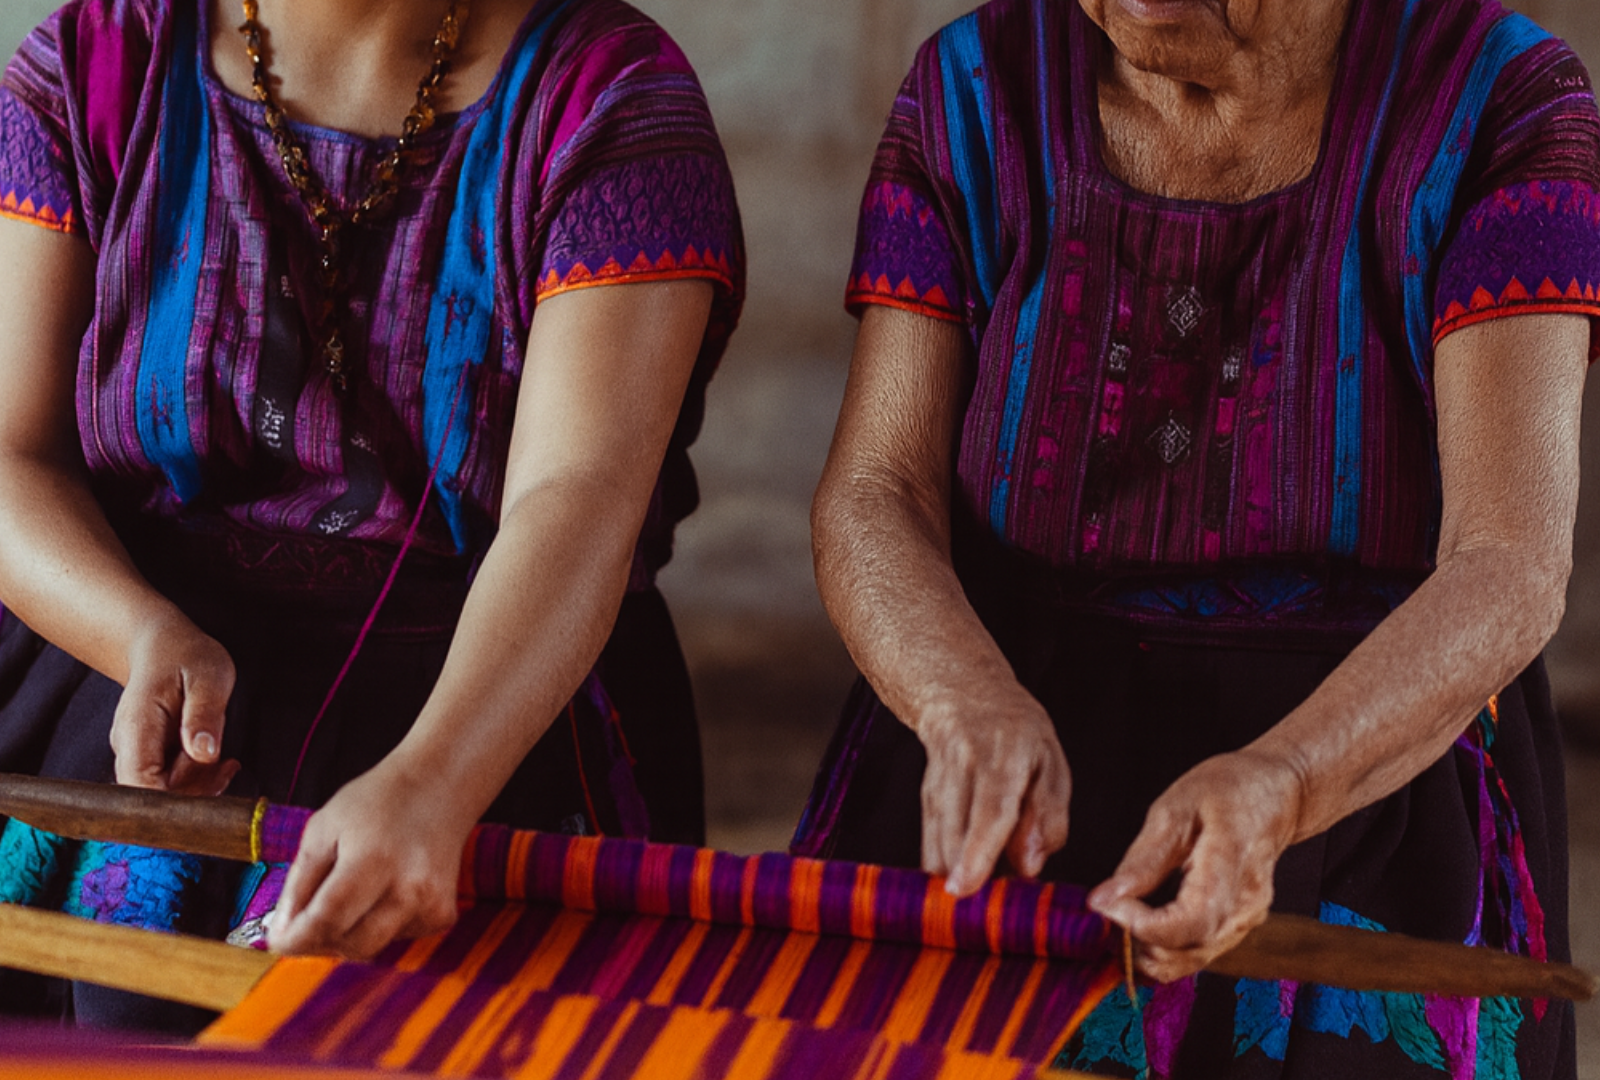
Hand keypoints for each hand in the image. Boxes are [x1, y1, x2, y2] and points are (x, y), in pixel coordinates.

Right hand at [110, 613, 238, 795]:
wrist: (162, 646)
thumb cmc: (185, 656)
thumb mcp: (207, 677)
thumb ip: (204, 715)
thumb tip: (204, 755)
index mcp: (136, 728)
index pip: (139, 786)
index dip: (170, 803)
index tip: (209, 792)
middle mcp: (129, 748)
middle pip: (153, 797)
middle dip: (195, 792)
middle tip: (227, 766)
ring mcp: (137, 755)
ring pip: (165, 793)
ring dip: (200, 786)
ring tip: (227, 762)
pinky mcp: (151, 759)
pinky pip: (172, 783)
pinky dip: (198, 780)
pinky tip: (218, 763)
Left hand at [267, 760, 469, 957]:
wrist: (440, 786)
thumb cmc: (376, 801)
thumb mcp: (323, 827)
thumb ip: (299, 882)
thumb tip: (282, 930)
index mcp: (374, 861)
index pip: (327, 919)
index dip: (296, 938)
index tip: (277, 941)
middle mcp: (409, 889)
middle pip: (352, 945)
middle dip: (319, 942)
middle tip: (304, 925)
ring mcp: (431, 904)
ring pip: (373, 947)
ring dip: (348, 934)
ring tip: (348, 895)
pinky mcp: (442, 914)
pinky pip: (395, 938)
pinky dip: (377, 925)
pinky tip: (382, 892)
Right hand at [917, 687, 1071, 895]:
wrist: (963, 697)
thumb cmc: (1018, 734)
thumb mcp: (1051, 763)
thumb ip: (1048, 816)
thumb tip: (1028, 868)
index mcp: (1006, 755)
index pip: (991, 807)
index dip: (978, 850)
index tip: (966, 888)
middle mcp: (964, 765)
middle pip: (957, 831)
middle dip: (967, 878)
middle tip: (989, 910)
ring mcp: (938, 780)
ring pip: (938, 841)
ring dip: (957, 876)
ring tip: (983, 894)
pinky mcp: (924, 797)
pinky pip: (930, 841)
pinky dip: (946, 868)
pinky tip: (962, 879)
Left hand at [1088, 749, 1304, 981]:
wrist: (1276, 796)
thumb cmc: (1229, 791)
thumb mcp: (1175, 808)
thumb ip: (1142, 858)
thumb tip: (1103, 899)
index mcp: (1231, 866)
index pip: (1190, 922)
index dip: (1142, 926)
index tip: (1106, 906)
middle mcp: (1244, 906)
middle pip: (1188, 951)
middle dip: (1137, 943)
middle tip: (1105, 912)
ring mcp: (1245, 921)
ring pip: (1191, 961)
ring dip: (1148, 952)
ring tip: (1118, 917)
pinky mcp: (1238, 928)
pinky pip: (1198, 953)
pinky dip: (1164, 949)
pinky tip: (1140, 925)